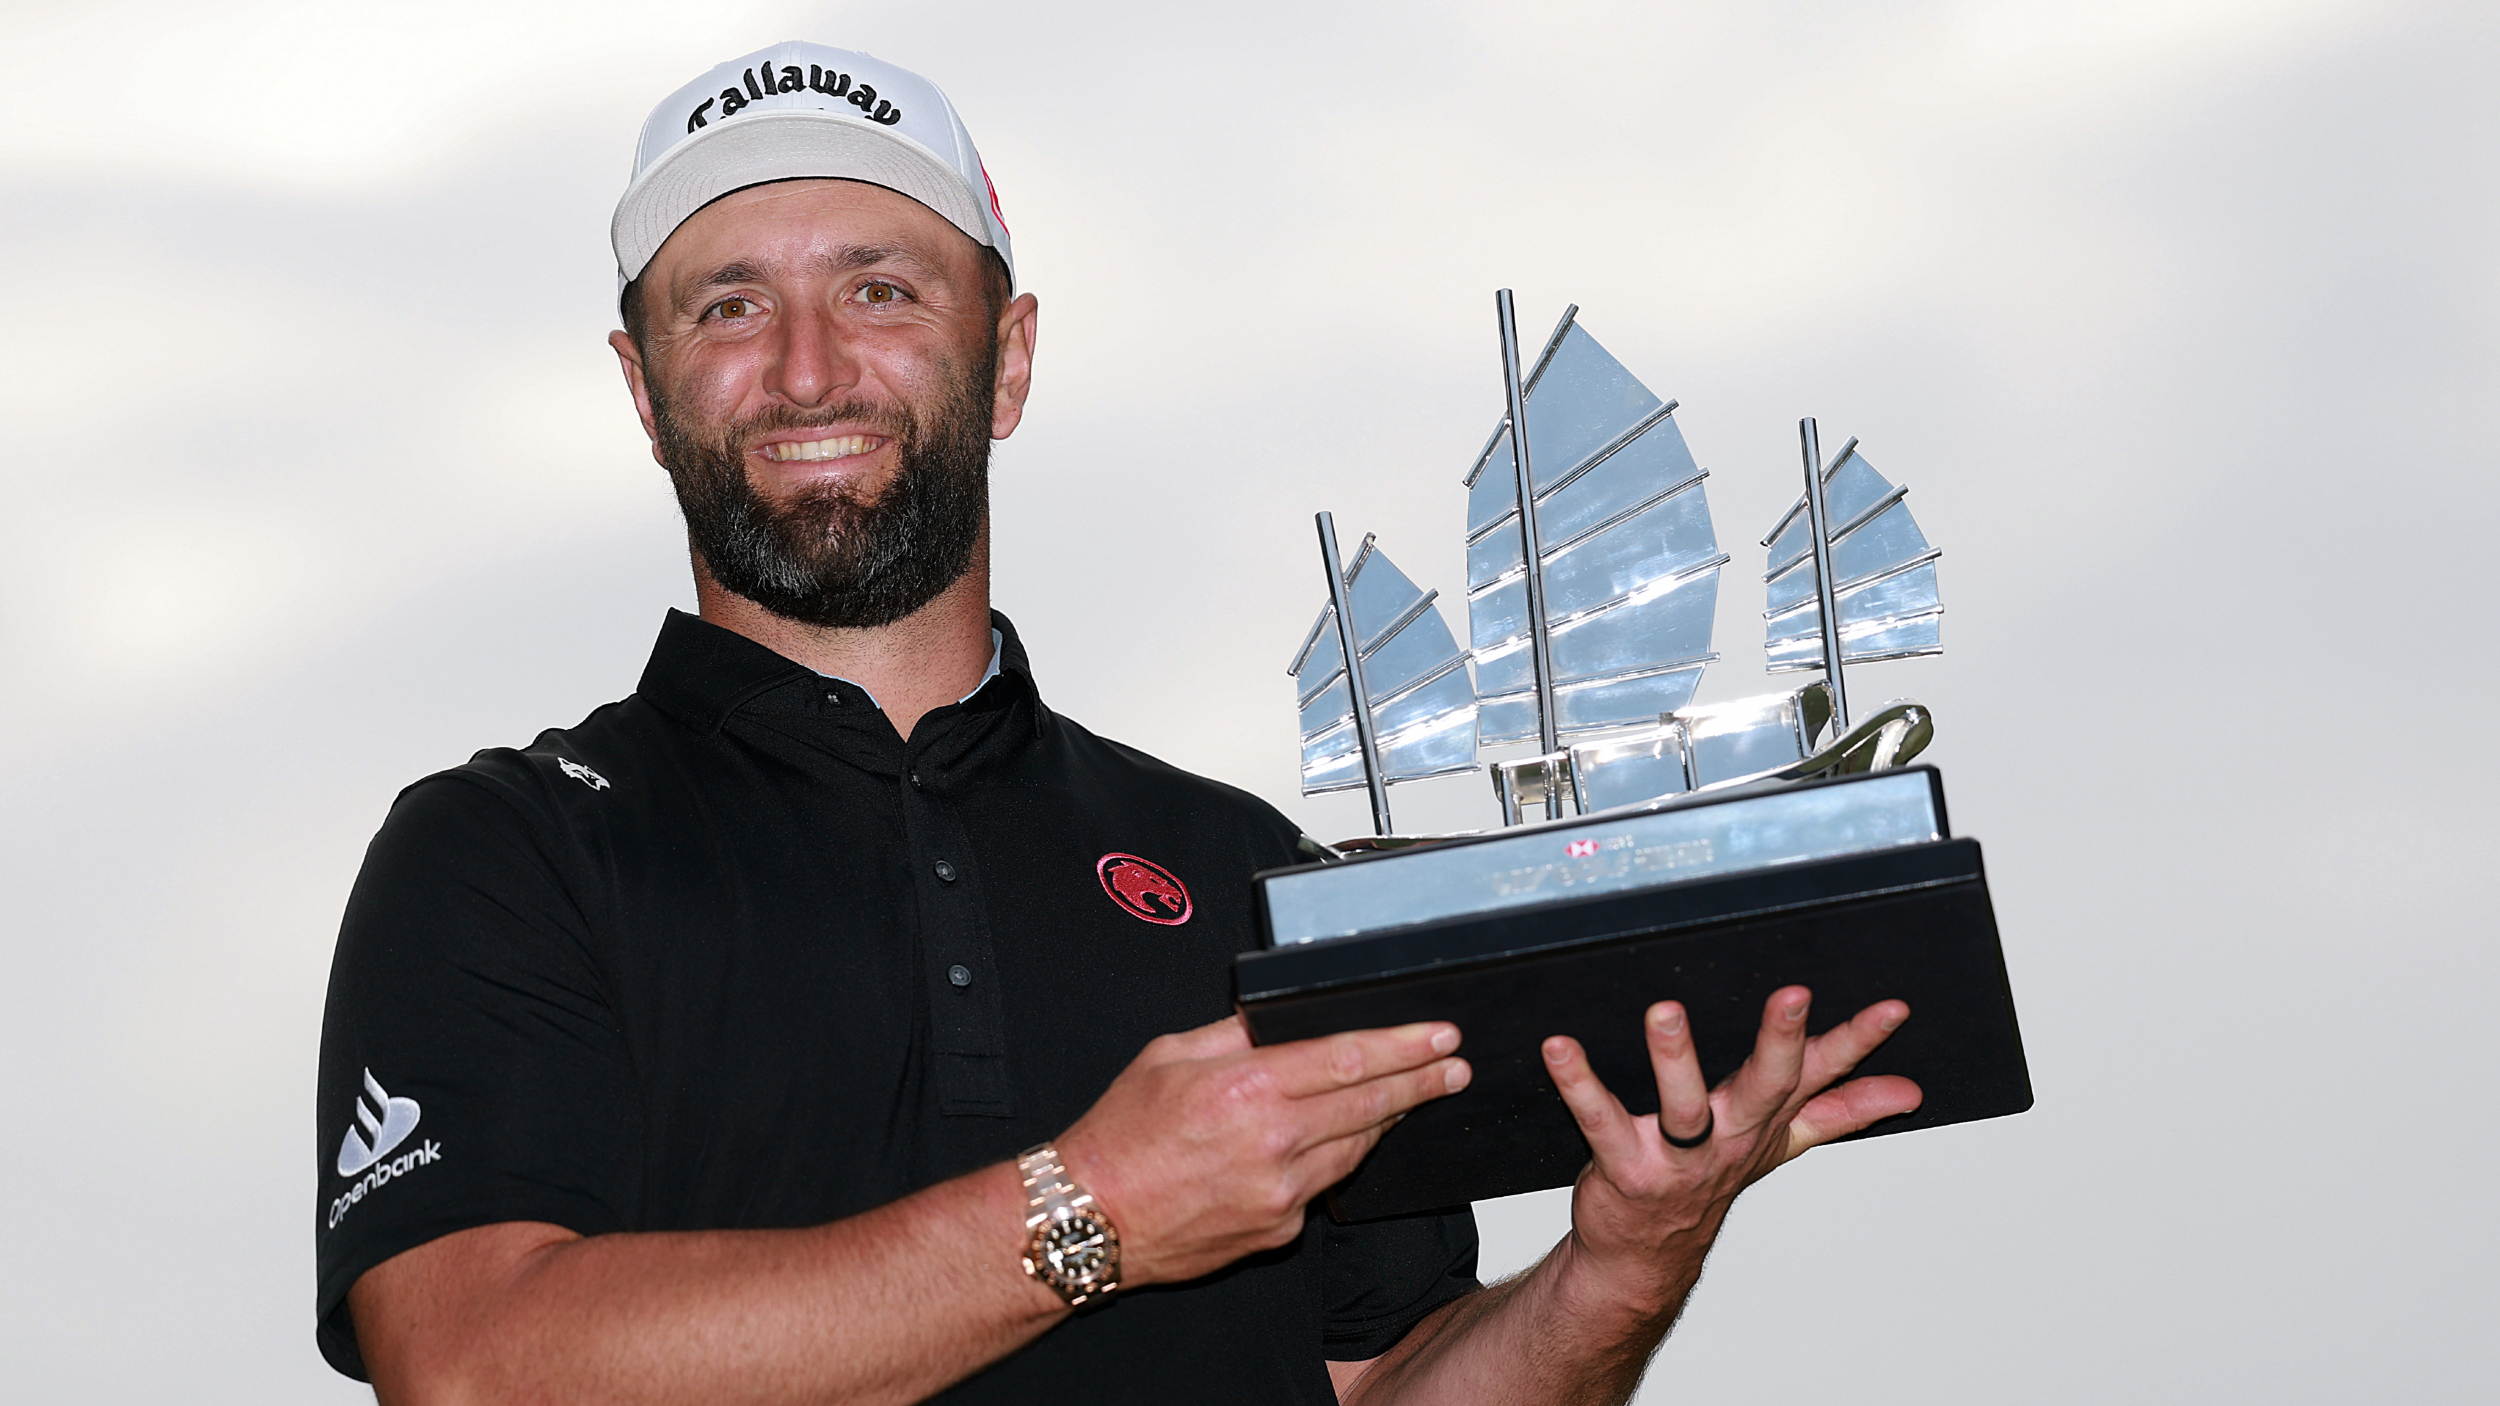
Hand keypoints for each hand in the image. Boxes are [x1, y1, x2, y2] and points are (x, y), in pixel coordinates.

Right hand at [1057, 1015, 1468, 1286]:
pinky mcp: (1278, 1229)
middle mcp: (1272, 1142)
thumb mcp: (1170, 1056)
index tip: (1440, 1036)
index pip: (1349, 1059)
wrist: (1089, 1219)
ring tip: (1414, 1098)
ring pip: (1356, 1149)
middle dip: (1422, 1083)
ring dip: (1389, 1121)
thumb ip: (1233, 1035)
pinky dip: (1339, 1159)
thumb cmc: (1119, 1136)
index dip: (1404, 1046)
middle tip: (1455, 1068)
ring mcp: (1280, 1193)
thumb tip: (1276, 1020)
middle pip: (1370, 1105)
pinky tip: (1347, 1141)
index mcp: (1246, 1088)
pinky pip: (1324, 1186)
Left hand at [1541, 988, 1920, 1311]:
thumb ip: (1842, 1110)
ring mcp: (1680, 1158)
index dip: (1858, 1045)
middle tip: (1793, 996)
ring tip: (1665, 1012)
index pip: (1822, 1077)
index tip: (1893, 1008)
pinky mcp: (1626, 1167)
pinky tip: (1560, 1049)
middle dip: (1782, 1043)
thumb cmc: (1710, 1181)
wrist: (1645, 1255)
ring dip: (1674, 1058)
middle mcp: (1730, 1137)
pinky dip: (1579, 1084)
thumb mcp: (1782, 1143)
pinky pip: (1601, 1122)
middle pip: (1765, 1088)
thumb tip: (1907, 1091)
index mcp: (1767, 1120)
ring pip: (1684, 1107)